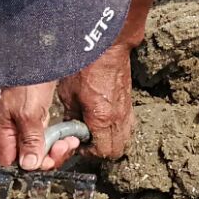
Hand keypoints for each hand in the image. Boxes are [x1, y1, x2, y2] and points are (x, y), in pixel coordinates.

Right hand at [0, 82, 82, 169]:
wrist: (31, 56)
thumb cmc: (23, 81)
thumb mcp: (28, 113)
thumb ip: (30, 141)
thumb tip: (29, 164)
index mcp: (0, 133)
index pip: (14, 163)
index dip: (34, 164)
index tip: (51, 158)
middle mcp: (8, 132)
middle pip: (28, 157)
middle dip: (49, 155)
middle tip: (65, 146)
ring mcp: (20, 124)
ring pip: (39, 148)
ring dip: (56, 147)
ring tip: (70, 140)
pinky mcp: (32, 117)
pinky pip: (44, 135)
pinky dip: (56, 137)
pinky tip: (67, 135)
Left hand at [57, 43, 136, 160]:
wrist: (108, 47)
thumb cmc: (86, 66)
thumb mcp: (68, 93)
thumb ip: (71, 115)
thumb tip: (71, 127)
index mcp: (102, 118)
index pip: (101, 151)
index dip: (88, 151)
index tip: (78, 142)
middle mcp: (119, 118)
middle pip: (116, 150)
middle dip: (100, 149)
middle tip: (87, 139)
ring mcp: (127, 111)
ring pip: (124, 139)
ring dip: (110, 139)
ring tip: (96, 129)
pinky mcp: (129, 104)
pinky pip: (127, 126)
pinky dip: (117, 128)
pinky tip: (104, 117)